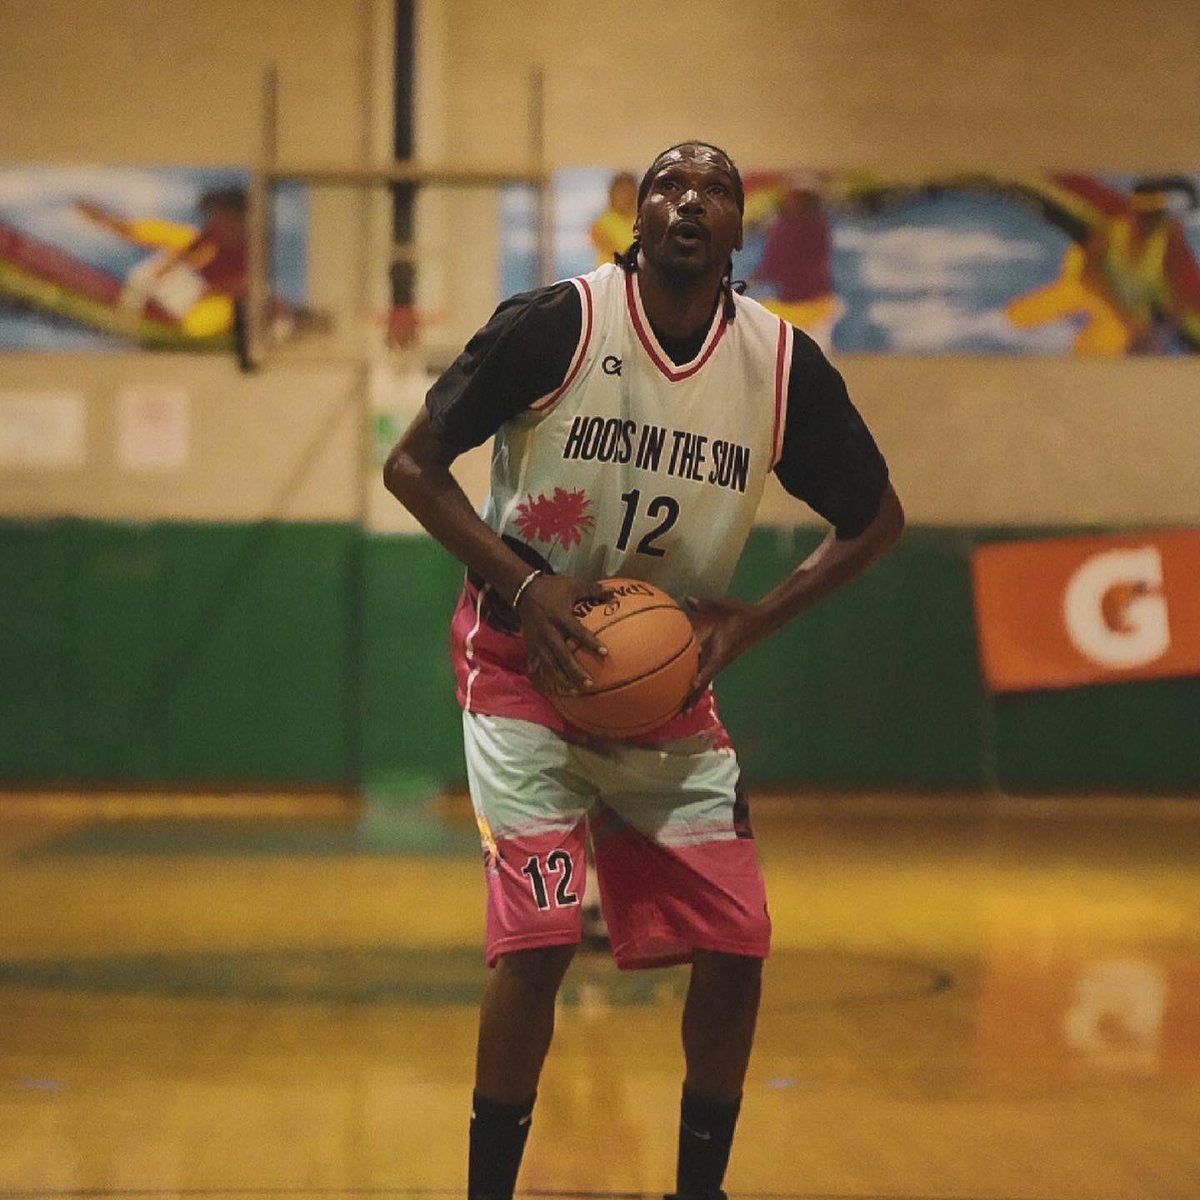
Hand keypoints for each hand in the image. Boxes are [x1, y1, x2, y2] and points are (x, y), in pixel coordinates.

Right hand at [516, 574, 612, 697]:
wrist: (522, 591)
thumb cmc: (551, 588)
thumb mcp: (572, 585)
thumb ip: (593, 589)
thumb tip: (614, 592)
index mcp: (559, 617)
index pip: (577, 632)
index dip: (590, 642)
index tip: (605, 652)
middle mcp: (548, 632)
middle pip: (562, 655)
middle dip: (575, 671)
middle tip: (590, 683)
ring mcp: (538, 642)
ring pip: (549, 665)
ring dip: (562, 680)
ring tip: (575, 692)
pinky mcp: (531, 647)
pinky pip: (536, 667)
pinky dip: (543, 680)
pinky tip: (552, 692)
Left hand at [684, 594, 768, 708]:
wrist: (761, 622)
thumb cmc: (742, 614)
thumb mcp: (725, 606)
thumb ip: (706, 604)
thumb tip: (688, 599)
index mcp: (723, 651)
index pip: (711, 665)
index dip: (702, 675)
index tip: (692, 685)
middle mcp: (720, 661)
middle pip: (704, 682)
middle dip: (692, 697)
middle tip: (680, 713)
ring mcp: (719, 662)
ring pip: (704, 682)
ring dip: (693, 696)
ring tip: (680, 712)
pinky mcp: (717, 660)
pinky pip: (704, 674)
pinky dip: (694, 684)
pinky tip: (684, 691)